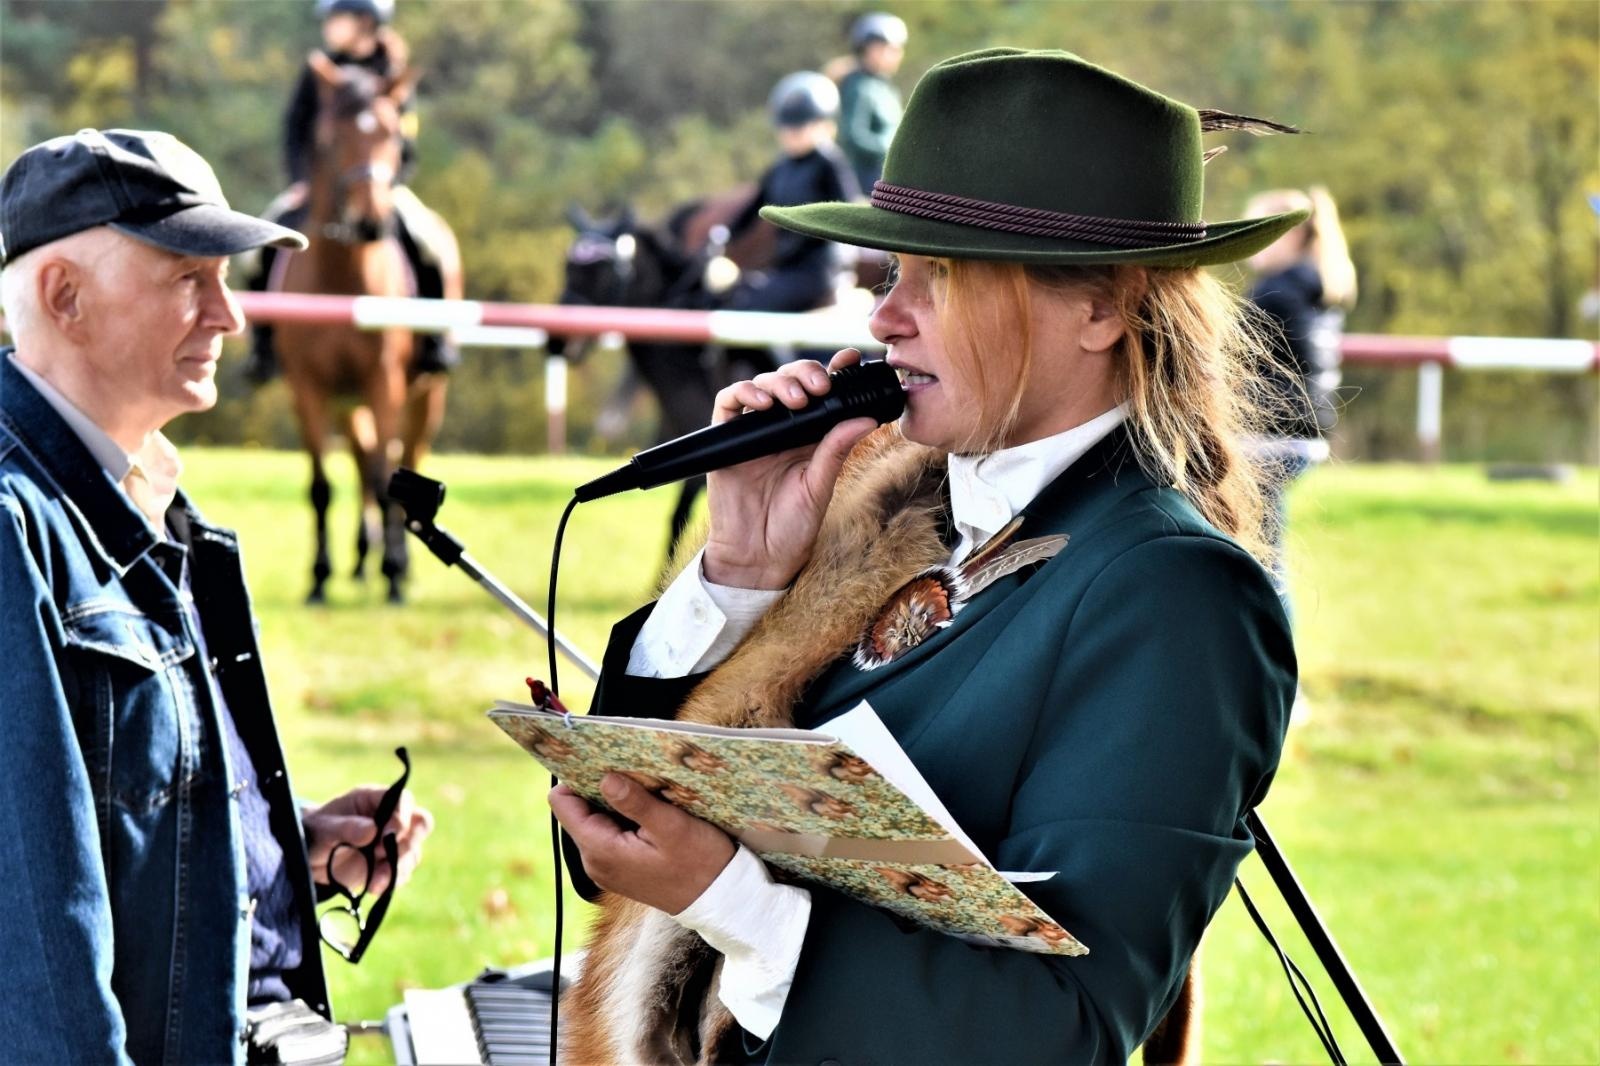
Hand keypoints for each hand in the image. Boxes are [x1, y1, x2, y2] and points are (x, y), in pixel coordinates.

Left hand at [304, 785, 433, 893]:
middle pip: (421, 823)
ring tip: (375, 881)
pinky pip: (404, 872)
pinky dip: (393, 881)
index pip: (403, 800)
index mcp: (374, 799)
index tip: (386, 836)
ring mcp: (393, 842)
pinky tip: (375, 887)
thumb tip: (372, 830)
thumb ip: (346, 828)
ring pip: (414, 850)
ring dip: (398, 867)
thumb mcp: (323, 829)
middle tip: (383, 854)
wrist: (309, 859)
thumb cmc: (314, 833)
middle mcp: (390, 818)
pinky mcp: (390, 864)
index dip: (402, 817)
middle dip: (408, 842)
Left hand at [549, 774, 734, 914]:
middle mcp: (595, 861)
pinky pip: (608, 833)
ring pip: (594, 820)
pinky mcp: (619, 868)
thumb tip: (606, 778)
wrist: (718, 898)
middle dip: (599, 787)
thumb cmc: (700, 863)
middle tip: (628, 768)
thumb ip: (636, 803)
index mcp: (601, 850)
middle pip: (578, 810)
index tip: (597, 757)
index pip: (563, 804)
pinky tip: (647, 809)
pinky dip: (622, 817)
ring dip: (613, 801)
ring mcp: (605, 866)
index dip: (575, 777)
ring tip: (642, 787)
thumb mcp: (672, 827)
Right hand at [702, 349, 879, 589]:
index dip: (834, 371)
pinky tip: (760, 403)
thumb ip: (836, 450)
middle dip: (806, 372)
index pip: (822, 393)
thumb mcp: (820, 486)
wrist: (758, 557)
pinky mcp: (726, 439)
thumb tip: (865, 418)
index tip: (850, 359)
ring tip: (795, 398)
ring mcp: (754, 431)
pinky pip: (728, 403)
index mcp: (811, 436)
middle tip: (821, 385)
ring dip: (779, 382)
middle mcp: (782, 428)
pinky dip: (743, 393)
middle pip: (792, 380)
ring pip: (762, 385)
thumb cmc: (793, 526)